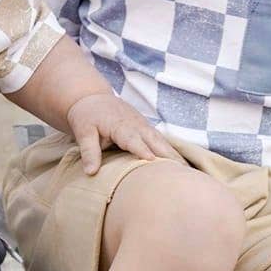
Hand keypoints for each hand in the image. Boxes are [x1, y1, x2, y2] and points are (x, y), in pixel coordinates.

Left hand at [65, 92, 181, 175]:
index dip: (143, 150)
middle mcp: (136, 125)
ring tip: (187, 172)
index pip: (133, 140)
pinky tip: (181, 165)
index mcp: (120, 126)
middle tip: (180, 172)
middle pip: (155, 141)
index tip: (152, 161)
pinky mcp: (146, 128)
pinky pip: (161, 141)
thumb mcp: (83, 132)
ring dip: (174, 155)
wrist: (93, 98)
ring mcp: (144, 126)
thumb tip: (90, 172)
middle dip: (167, 155)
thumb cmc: (87, 116)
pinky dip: (171, 152)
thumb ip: (89, 151)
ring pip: (162, 141)